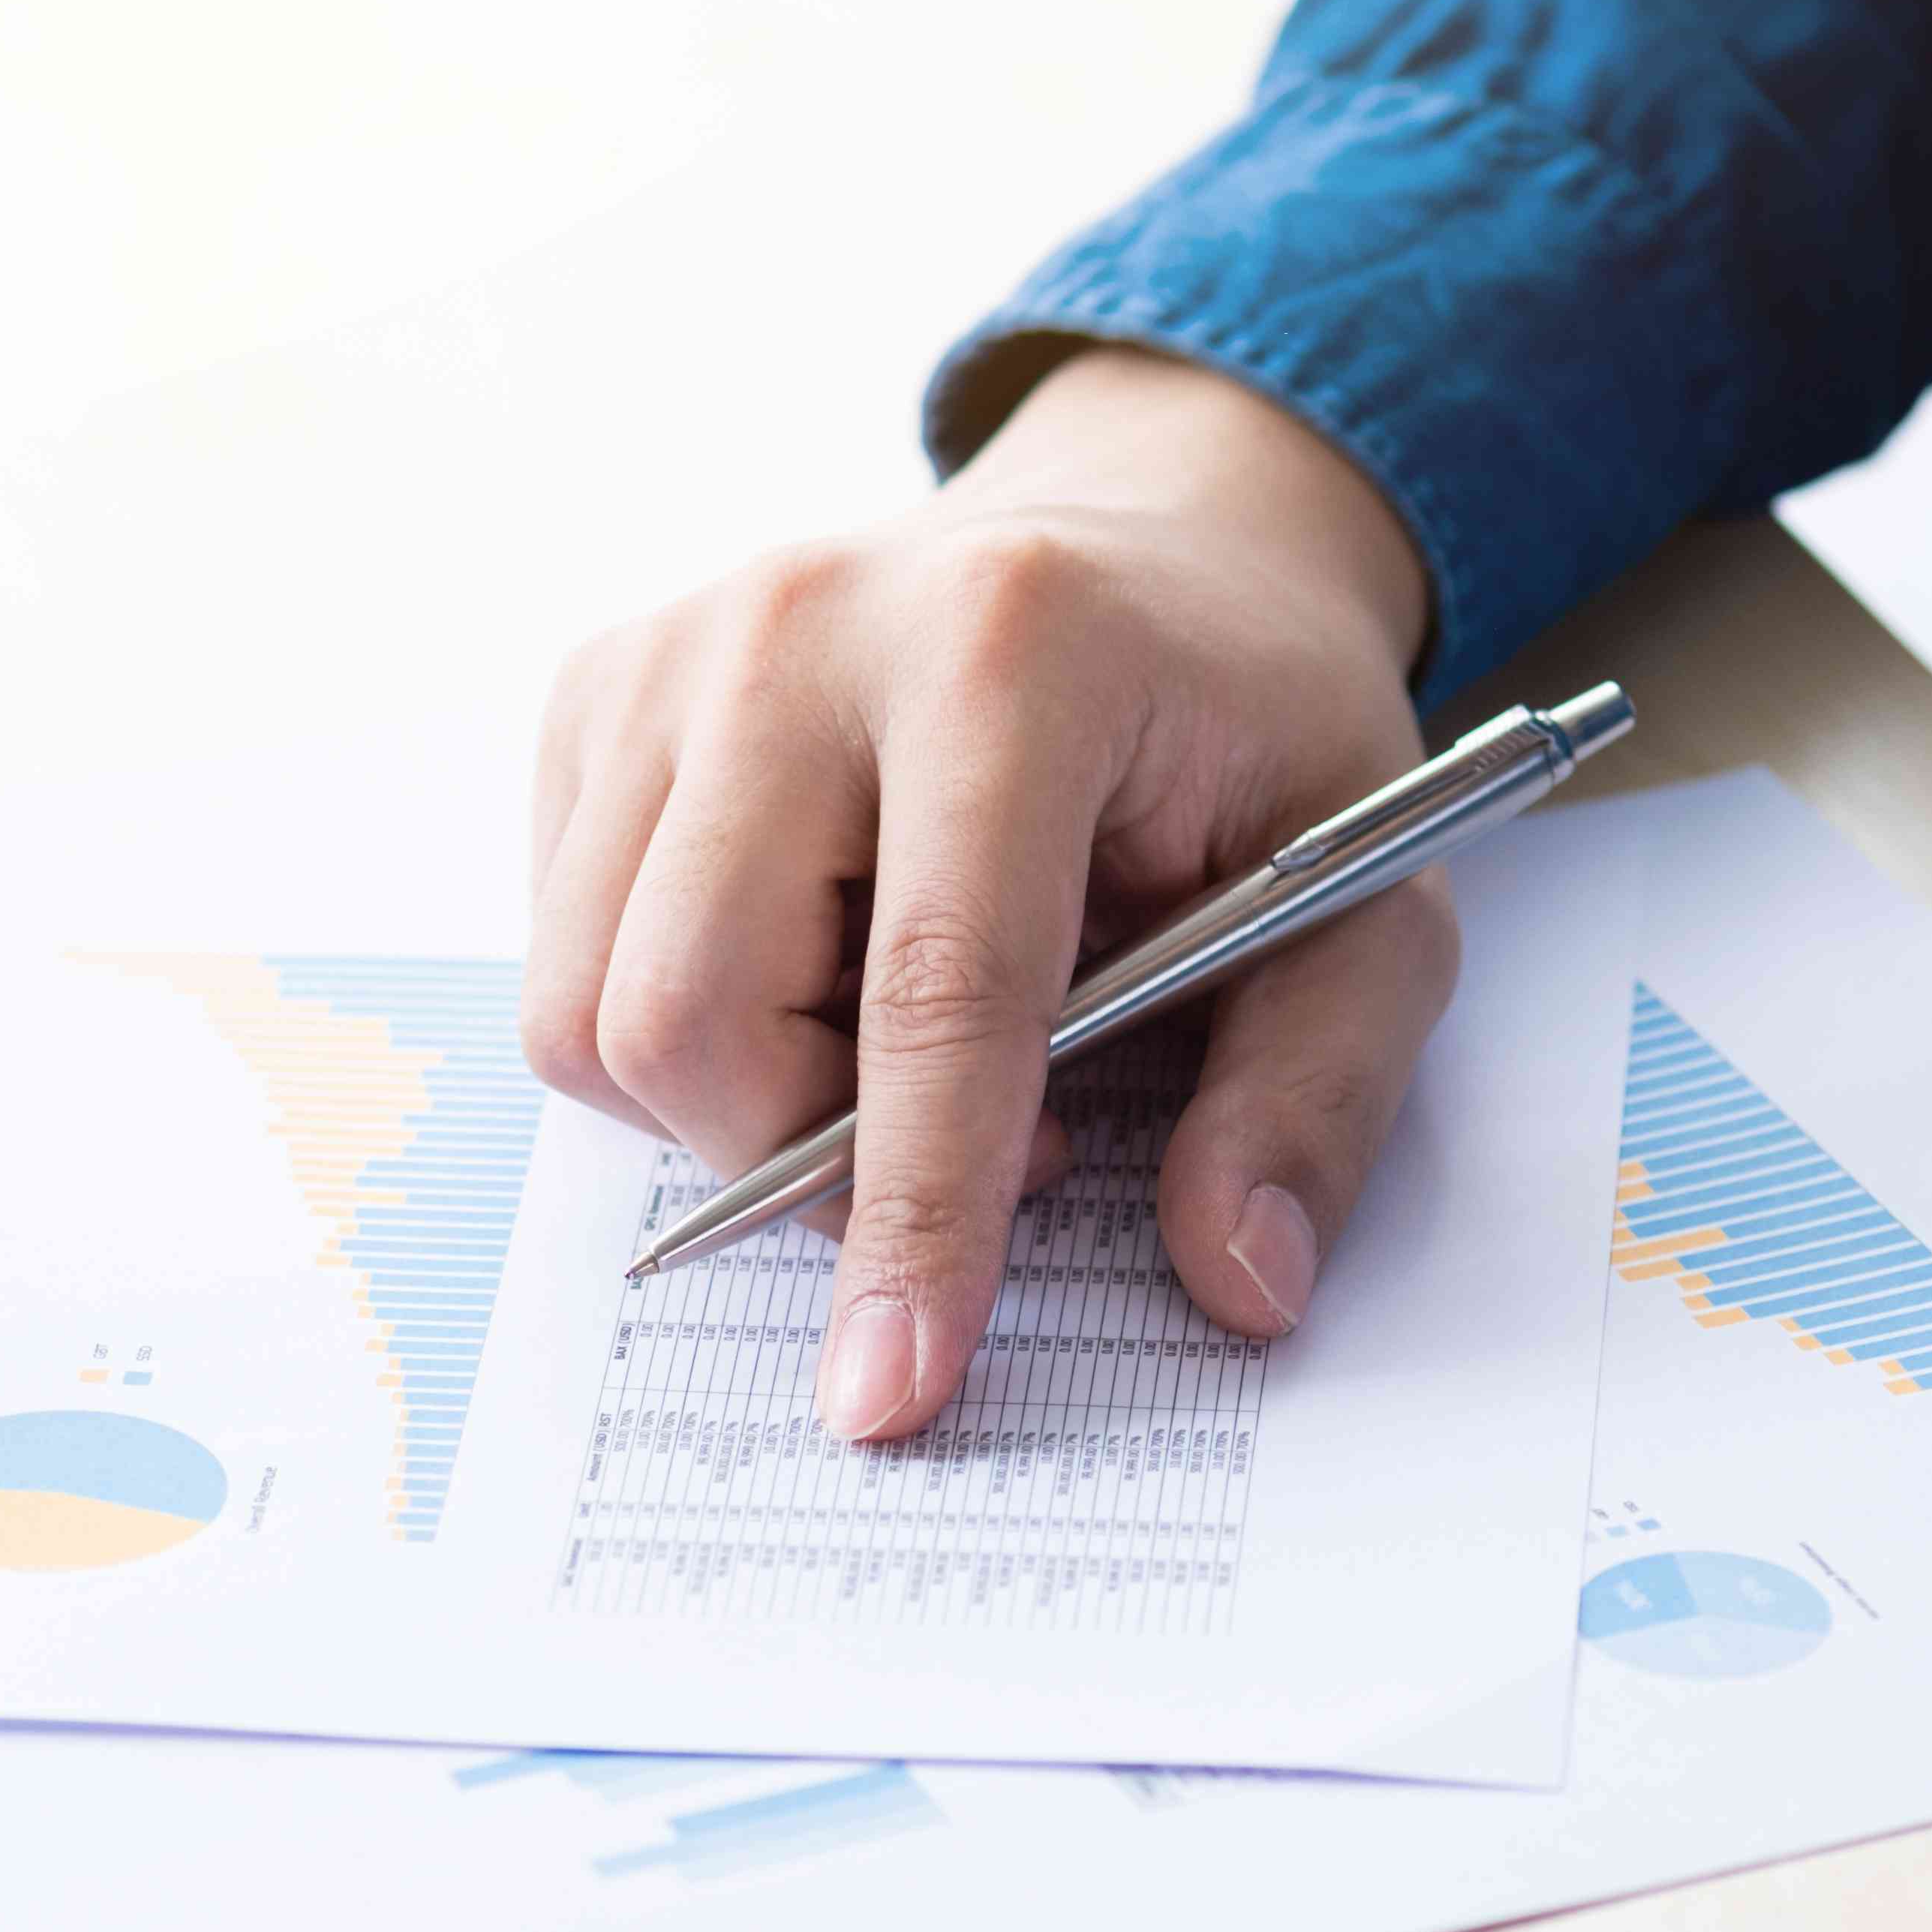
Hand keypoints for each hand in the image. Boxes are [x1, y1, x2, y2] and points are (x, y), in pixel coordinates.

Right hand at [529, 345, 1454, 1440]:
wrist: (1144, 541)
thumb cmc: (1249, 729)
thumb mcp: (1370, 897)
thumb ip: (1315, 1093)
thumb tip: (1237, 1282)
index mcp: (1012, 649)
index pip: (929, 991)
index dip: (913, 1217)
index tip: (893, 1390)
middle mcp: (800, 629)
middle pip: (687, 1014)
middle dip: (802, 1156)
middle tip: (972, 1133)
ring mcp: (671, 654)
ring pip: (587, 1009)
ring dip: (739, 1097)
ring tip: (889, 1035)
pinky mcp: (595, 694)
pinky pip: (561, 955)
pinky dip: (682, 1021)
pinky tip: (815, 956)